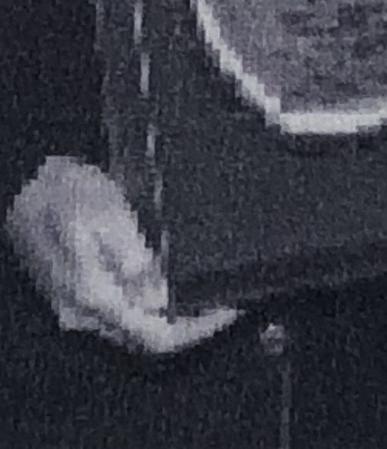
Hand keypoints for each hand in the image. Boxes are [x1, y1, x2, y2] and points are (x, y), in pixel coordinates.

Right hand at [6, 157, 239, 354]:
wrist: (25, 181)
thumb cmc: (64, 191)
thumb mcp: (106, 213)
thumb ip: (134, 256)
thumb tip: (161, 294)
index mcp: (94, 296)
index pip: (156, 336)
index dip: (198, 328)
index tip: (229, 308)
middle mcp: (84, 312)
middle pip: (147, 337)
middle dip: (189, 323)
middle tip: (223, 297)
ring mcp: (77, 306)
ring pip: (134, 326)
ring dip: (171, 315)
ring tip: (203, 287)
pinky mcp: (76, 293)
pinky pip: (121, 311)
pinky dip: (150, 303)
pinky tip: (168, 279)